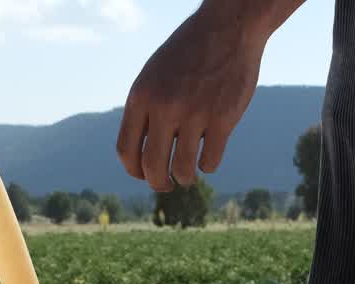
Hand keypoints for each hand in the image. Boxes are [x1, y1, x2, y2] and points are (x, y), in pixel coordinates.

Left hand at [116, 2, 300, 190]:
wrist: (228, 28)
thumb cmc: (189, 53)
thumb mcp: (155, 75)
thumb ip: (146, 109)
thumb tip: (143, 155)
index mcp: (142, 96)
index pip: (126, 150)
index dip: (134, 170)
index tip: (144, 174)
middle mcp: (164, 106)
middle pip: (152, 166)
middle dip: (159, 183)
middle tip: (167, 184)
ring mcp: (194, 113)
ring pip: (183, 169)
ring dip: (185, 178)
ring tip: (189, 175)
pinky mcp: (223, 119)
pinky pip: (210, 160)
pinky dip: (208, 165)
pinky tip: (209, 157)